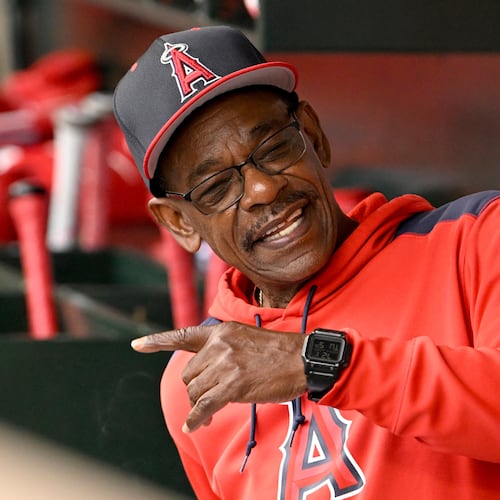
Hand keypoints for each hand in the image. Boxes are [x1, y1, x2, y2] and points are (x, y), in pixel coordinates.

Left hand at [131, 322, 306, 431]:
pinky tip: (194, 426)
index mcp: (221, 332)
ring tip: (213, 409)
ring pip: (195, 391)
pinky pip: (205, 406)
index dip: (157, 342)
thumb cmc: (279, 352)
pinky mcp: (233, 386)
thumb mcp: (246, 337)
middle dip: (196, 387)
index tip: (136, 345)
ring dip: (201, 403)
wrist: (303, 359)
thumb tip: (206, 370)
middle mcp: (219, 345)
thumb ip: (223, 347)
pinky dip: (197, 419)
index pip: (183, 336)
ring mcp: (225, 365)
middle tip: (209, 397)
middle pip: (189, 374)